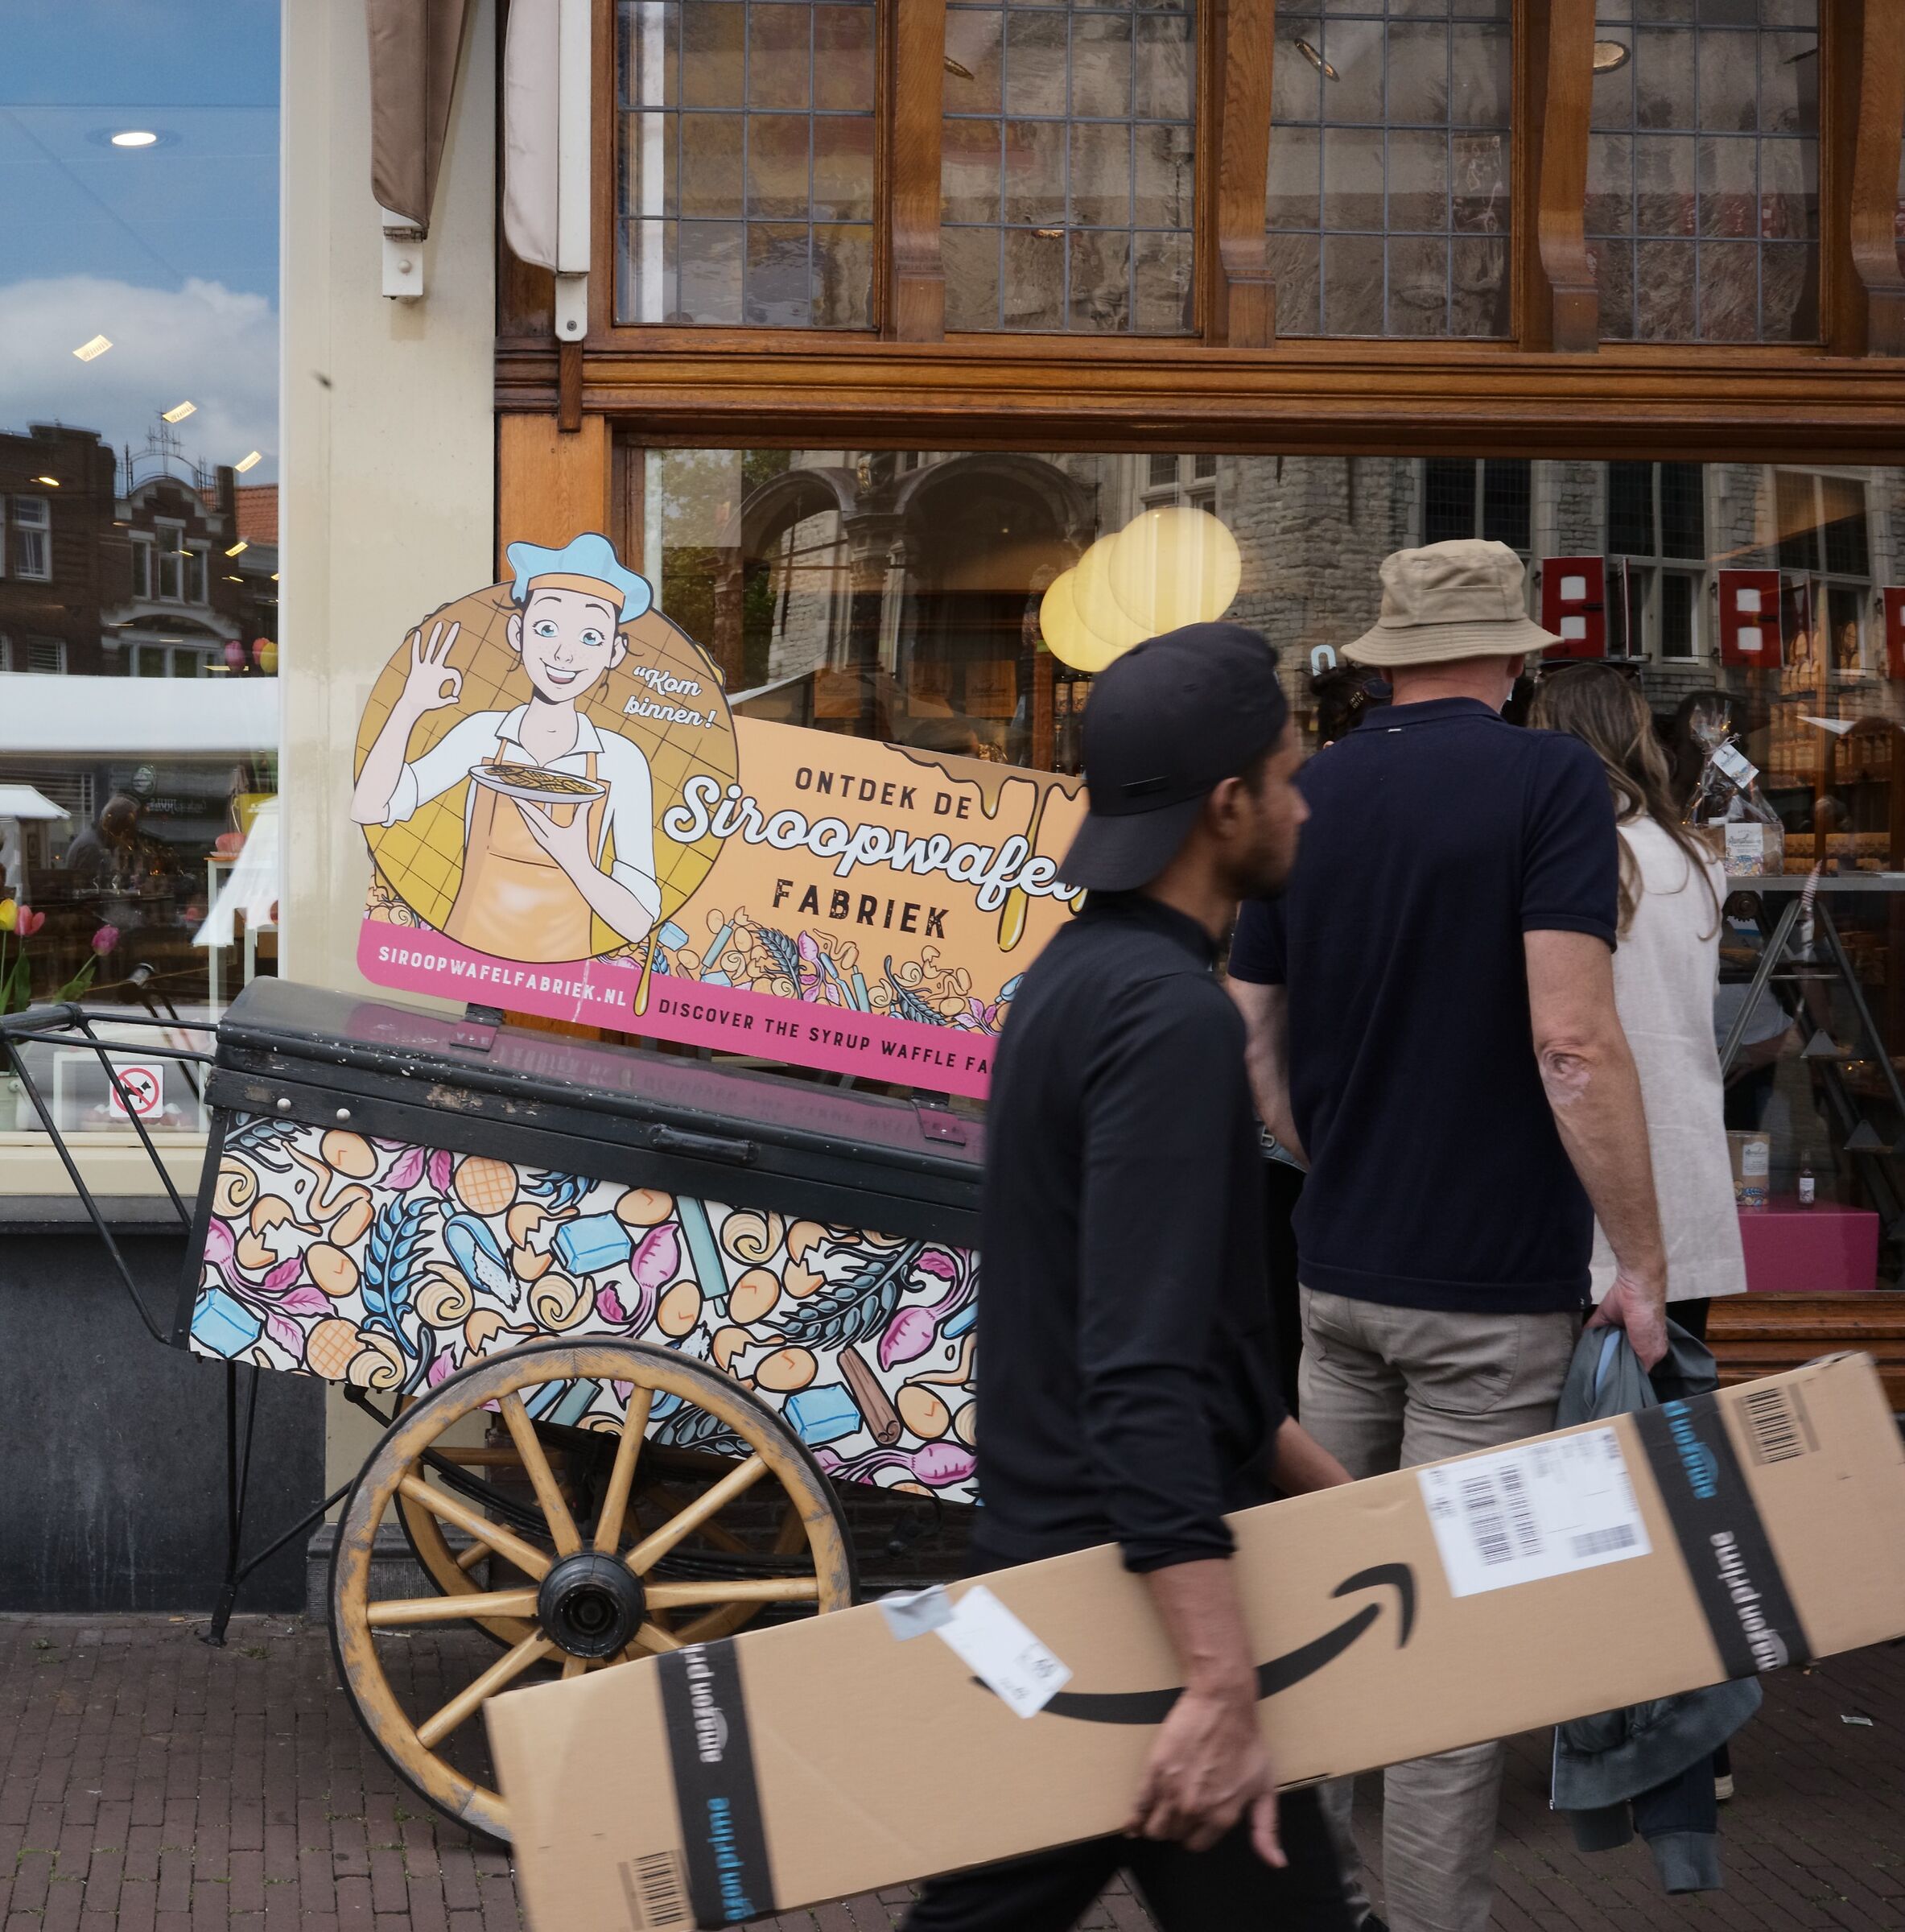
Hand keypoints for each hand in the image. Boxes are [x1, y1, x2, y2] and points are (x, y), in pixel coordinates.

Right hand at [399, 621, 461, 715]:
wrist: (412, 705)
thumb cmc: (426, 704)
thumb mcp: (440, 702)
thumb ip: (448, 700)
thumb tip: (457, 698)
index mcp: (442, 675)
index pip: (455, 673)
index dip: (458, 684)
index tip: (455, 694)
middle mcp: (435, 668)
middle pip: (444, 649)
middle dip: (451, 637)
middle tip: (457, 624)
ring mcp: (425, 667)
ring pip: (431, 649)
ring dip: (435, 636)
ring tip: (439, 624)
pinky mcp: (416, 668)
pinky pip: (416, 655)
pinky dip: (416, 645)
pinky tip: (418, 634)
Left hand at [517, 799, 594, 875]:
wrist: (577, 869)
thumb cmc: (579, 850)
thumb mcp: (581, 829)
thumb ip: (583, 813)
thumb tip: (588, 800)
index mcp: (549, 832)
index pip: (533, 814)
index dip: (523, 803)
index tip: (514, 794)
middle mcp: (541, 836)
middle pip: (527, 817)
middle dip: (522, 805)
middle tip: (517, 792)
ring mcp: (542, 840)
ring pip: (531, 822)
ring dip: (528, 811)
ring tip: (525, 800)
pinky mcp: (544, 842)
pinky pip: (536, 826)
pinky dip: (535, 817)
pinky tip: (543, 810)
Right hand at [1124, 1683, 1282, 1862]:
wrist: (1222, 1702)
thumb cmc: (1246, 1741)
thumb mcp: (1265, 1786)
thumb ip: (1267, 1828)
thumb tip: (1276, 1864)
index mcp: (1222, 1817)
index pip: (1197, 1844)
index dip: (1195, 1834)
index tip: (1194, 1822)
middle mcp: (1195, 1810)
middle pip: (1176, 1835)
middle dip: (1177, 1827)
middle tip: (1179, 1809)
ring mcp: (1172, 1791)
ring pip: (1155, 1828)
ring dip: (1156, 1826)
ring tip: (1157, 1815)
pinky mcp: (1154, 1771)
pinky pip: (1138, 1807)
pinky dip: (1133, 1820)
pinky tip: (1131, 1825)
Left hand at [1589, 1269, 1668, 1369]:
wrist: (1637, 1291)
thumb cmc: (1648, 1323)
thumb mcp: (1651, 1351)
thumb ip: (1642, 1364)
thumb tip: (1632, 1378)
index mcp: (1648, 1346)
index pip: (1636, 1363)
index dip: (1626, 1372)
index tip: (1614, 1382)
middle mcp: (1632, 1337)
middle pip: (1618, 1353)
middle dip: (1609, 1362)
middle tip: (1597, 1376)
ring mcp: (1617, 1326)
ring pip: (1605, 1342)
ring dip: (1598, 1351)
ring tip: (1587, 1366)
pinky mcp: (1603, 1317)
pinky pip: (1593, 1329)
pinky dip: (1586, 1337)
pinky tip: (1580, 1349)